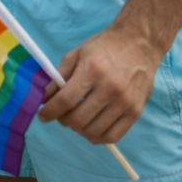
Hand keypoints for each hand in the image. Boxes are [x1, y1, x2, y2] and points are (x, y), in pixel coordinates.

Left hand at [37, 26, 160, 144]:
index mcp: (92, 70)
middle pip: (79, 118)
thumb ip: (59, 76)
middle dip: (62, 120)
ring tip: (75, 120)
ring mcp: (125, 102)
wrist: (139, 44)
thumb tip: (45, 98)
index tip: (41, 116)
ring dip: (78, 130)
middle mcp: (110, 88)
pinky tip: (90, 128)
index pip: (66, 100)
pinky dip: (97, 137)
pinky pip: (113, 136)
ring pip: (94, 131)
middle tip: (60, 115)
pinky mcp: (136, 112)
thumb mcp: (77, 53)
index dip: (50, 111)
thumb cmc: (104, 47)